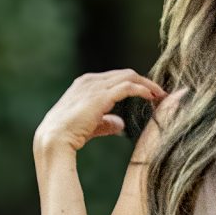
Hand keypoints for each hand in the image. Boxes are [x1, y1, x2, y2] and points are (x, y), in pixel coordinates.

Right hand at [34, 69, 168, 157]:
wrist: (54, 140)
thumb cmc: (69, 135)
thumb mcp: (91, 126)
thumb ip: (105, 122)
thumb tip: (120, 125)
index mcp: (85, 84)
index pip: (115, 78)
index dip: (134, 85)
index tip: (149, 95)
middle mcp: (90, 80)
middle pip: (124, 74)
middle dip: (144, 82)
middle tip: (161, 93)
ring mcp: (95, 86)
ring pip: (128, 77)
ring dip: (147, 84)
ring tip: (161, 95)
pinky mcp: (101, 95)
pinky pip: (127, 86)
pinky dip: (142, 89)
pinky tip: (152, 97)